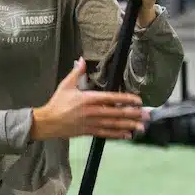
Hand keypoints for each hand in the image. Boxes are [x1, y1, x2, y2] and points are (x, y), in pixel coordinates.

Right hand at [32, 58, 148, 140]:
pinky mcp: (89, 132)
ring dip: (129, 125)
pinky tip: (127, 135)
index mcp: (88, 99)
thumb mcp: (65, 85)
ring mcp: (92, 123)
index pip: (111, 98)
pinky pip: (106, 134)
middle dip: (133, 114)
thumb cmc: (57, 103)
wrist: (48, 122)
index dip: (126, 99)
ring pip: (114, 125)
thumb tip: (82, 60)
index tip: (138, 100)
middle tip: (147, 115)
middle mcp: (93, 112)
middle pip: (117, 113)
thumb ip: (76, 73)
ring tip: (141, 127)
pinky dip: (117, 134)